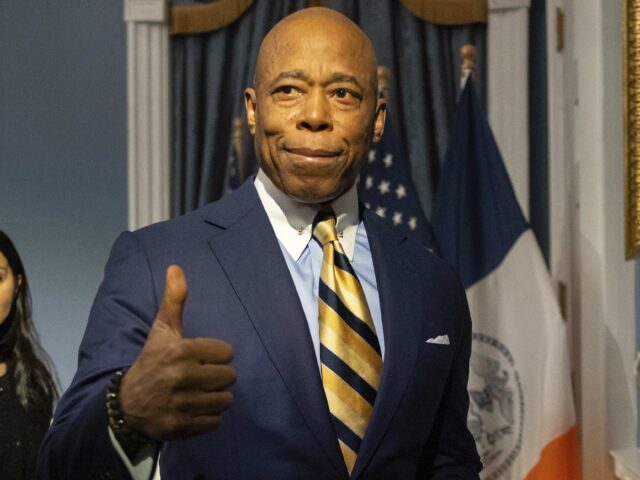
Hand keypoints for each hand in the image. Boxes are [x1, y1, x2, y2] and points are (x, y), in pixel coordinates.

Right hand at [119, 265, 235, 440]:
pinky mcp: (180, 426)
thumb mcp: (162, 329)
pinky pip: (215, 422)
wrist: (127, 403)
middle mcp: (180, 377)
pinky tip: (197, 408)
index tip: (205, 358)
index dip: (219, 356)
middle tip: (205, 377)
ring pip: (225, 401)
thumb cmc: (151, 361)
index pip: (226, 353)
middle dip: (221, 377)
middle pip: (229, 377)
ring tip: (203, 393)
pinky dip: (210, 418)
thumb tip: (176, 267)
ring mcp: (180, 404)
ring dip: (218, 397)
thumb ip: (174, 300)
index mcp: (180, 351)